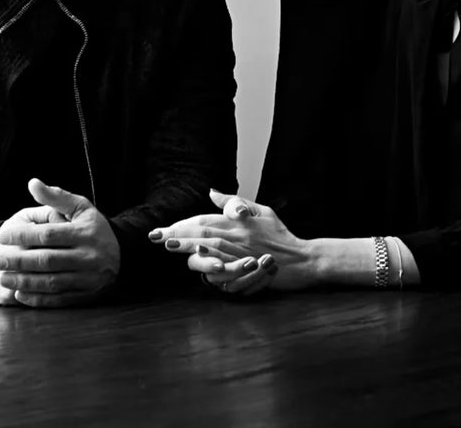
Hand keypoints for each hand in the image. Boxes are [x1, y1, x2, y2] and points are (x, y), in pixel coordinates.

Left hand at [0, 178, 120, 307]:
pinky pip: (59, 299)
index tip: (3, 235)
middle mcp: (88, 256)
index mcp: (85, 232)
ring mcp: (88, 277)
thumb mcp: (80, 206)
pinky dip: (38, 299)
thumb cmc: (93, 226)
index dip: (24, 235)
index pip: (48, 234)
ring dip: (24, 282)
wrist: (122, 253)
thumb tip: (32, 183)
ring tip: (3, 278)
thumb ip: (56, 196)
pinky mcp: (87, 295)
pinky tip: (20, 294)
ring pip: (51, 282)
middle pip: (47, 260)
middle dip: (19, 260)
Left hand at [149, 190, 315, 291]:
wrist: (303, 259)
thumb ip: (235, 202)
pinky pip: (226, 268)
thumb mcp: (261, 210)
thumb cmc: (281, 234)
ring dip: (189, 247)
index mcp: (239, 221)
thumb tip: (211, 192)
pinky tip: (198, 264)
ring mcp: (244, 253)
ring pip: (212, 248)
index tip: (162, 230)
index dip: (182, 223)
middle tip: (157, 237)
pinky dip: (211, 265)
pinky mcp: (250, 269)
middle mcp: (239, 235)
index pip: (204, 220)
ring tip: (170, 245)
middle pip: (204, 233)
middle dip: (179, 234)